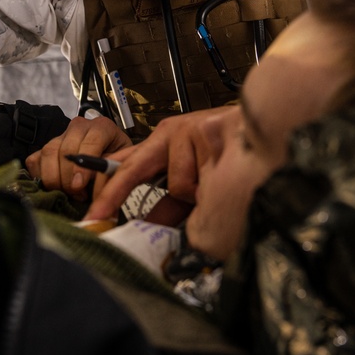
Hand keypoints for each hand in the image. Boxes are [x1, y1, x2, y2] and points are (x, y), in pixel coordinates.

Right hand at [25, 116, 131, 200]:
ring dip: (54, 179)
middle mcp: (79, 127)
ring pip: (48, 153)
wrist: (108, 153)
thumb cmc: (115, 158)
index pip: (90, 142)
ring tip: (67, 193)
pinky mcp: (45, 146)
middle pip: (65, 150)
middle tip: (76, 194)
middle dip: (67, 177)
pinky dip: (40, 177)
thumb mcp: (121, 163)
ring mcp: (60, 135)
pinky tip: (53, 187)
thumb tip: (96, 186)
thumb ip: (110, 170)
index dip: (82, 166)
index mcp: (102, 127)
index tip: (79, 185)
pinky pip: (34, 160)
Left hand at [85, 106, 233, 220]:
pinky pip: (198, 177)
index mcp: (163, 145)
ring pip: (177, 184)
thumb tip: (149, 228)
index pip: (126, 165)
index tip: (92, 215)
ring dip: (196, 192)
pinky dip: (211, 185)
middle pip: (132, 168)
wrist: (262, 126)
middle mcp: (168, 134)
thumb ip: (170, 207)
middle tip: (97, 216)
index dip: (107, 190)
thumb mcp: (193, 186)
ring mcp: (184, 130)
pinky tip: (225, 167)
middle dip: (113, 193)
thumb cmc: (229, 154)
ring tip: (217, 179)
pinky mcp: (202, 130)